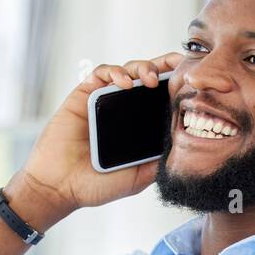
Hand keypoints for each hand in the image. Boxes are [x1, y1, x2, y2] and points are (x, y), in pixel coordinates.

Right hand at [13, 53, 183, 221]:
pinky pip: (101, 73)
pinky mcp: (84, 94)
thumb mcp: (139, 177)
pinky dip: (115, 72)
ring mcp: (104, 100)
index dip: (178, 86)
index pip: (163, 98)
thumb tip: (187, 145)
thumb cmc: (96, 185)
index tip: (194, 83)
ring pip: (129, 70)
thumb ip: (159, 162)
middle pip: (150, 77)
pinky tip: (124, 83)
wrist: (60, 187)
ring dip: (143, 68)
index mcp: (139, 125)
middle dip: (166, 67)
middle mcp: (124, 109)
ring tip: (150, 79)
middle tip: (179, 69)